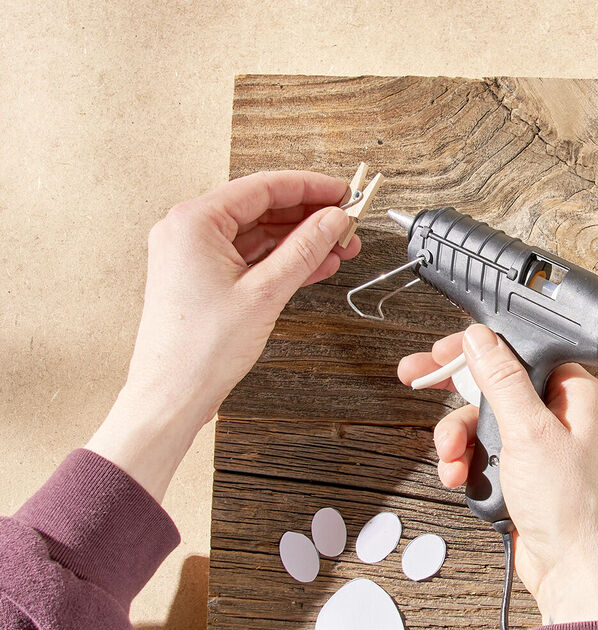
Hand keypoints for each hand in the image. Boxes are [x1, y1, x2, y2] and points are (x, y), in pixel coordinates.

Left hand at [88, 171, 359, 499]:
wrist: (171, 396)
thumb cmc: (198, 351)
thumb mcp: (264, 292)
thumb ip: (304, 249)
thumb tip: (333, 220)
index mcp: (193, 222)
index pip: (263, 187)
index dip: (310, 187)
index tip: (343, 191)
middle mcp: (188, 232)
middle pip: (262, 208)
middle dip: (309, 216)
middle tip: (347, 222)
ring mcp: (194, 255)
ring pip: (260, 234)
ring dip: (301, 239)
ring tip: (339, 245)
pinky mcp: (203, 278)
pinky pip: (251, 257)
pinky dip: (283, 259)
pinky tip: (316, 263)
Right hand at [398, 325, 597, 624]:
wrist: (573, 570)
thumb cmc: (573, 509)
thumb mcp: (530, 434)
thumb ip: (503, 381)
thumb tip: (482, 340)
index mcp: (574, 393)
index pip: (519, 351)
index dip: (477, 350)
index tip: (441, 352)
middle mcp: (559, 414)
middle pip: (494, 385)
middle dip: (456, 395)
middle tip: (418, 379)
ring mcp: (539, 445)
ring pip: (481, 422)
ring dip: (458, 438)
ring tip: (453, 459)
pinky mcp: (522, 472)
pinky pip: (482, 453)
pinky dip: (465, 463)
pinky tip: (462, 477)